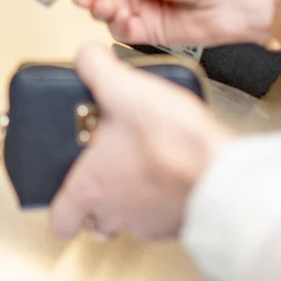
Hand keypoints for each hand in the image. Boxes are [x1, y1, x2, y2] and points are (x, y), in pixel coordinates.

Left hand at [50, 44, 232, 241]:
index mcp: (91, 188)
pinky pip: (160, 216)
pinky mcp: (176, 223)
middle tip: (101, 170)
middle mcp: (116, 213)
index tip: (61, 191)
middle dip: (95, 199)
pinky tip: (167, 169)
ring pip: (127, 219)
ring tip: (136, 164)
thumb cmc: (171, 142)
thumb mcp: (123, 88)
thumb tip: (86, 56)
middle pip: (93, 221)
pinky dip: (159, 197)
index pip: (60, 221)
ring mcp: (148, 223)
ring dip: (128, 196)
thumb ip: (95, 67)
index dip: (59, 207)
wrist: (221, 171)